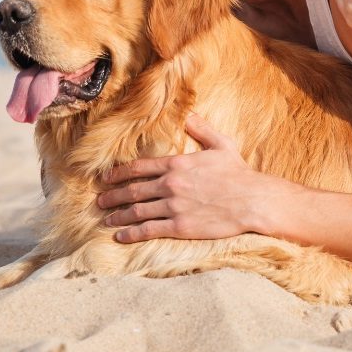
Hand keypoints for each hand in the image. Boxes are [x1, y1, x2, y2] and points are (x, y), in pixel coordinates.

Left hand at [97, 113, 262, 242]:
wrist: (252, 200)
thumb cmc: (238, 172)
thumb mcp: (221, 144)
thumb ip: (201, 129)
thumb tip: (189, 115)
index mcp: (177, 163)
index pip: (139, 167)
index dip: (119, 173)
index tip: (106, 178)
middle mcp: (170, 184)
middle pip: (133, 190)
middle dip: (113, 195)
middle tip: (99, 200)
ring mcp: (173, 207)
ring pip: (137, 211)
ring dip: (118, 215)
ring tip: (105, 218)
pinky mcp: (180, 227)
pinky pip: (149, 230)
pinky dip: (131, 233)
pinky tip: (120, 236)